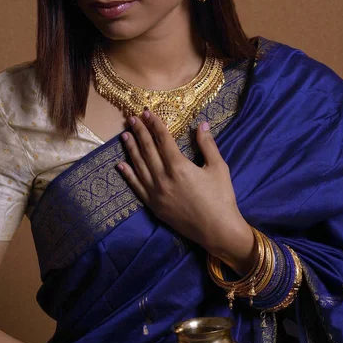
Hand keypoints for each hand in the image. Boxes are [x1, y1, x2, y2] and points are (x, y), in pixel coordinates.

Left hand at [117, 111, 255, 273]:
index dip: (154, 124)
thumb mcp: (218, 168)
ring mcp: (156, 193)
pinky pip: (137, 187)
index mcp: (179, 167)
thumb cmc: (221, 198)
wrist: (217, 230)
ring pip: (139, 166)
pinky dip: (128, 175)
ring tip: (124, 135)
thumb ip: (208, 145)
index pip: (162, 140)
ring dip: (131, 149)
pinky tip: (121, 165)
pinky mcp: (154, 206)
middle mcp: (163, 178)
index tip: (147, 112)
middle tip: (131, 118)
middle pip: (147, 150)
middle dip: (139, 132)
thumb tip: (202, 125)